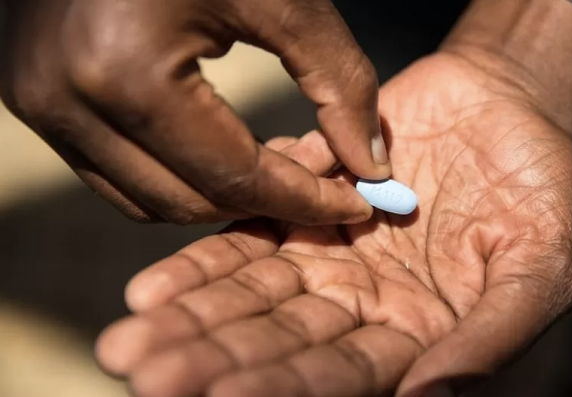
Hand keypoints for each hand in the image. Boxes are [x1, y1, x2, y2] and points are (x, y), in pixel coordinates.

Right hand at [0, 0, 388, 224]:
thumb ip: (338, 80)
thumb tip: (373, 165)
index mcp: (126, 74)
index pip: (235, 177)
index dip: (305, 201)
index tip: (357, 206)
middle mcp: (66, 102)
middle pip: (189, 202)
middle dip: (266, 202)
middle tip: (322, 176)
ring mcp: (40, 103)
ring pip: (148, 200)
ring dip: (218, 195)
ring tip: (276, 163)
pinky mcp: (35, 97)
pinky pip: (116, 173)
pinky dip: (177, 175)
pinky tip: (222, 148)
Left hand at [96, 52, 571, 396]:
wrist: (507, 106)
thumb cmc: (540, 192)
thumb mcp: (540, 267)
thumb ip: (490, 335)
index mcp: (418, 336)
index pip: (344, 374)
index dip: (285, 387)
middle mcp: (364, 306)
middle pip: (280, 343)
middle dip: (215, 361)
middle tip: (144, 375)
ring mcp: (330, 257)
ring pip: (252, 296)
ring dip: (194, 319)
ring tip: (133, 339)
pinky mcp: (306, 208)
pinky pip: (249, 238)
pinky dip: (204, 263)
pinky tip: (154, 289)